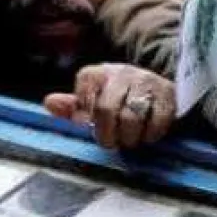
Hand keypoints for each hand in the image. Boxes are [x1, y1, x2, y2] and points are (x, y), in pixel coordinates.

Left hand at [44, 63, 175, 150]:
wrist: (156, 89)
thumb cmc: (116, 99)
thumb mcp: (91, 101)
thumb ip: (71, 107)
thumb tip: (49, 102)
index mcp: (99, 73)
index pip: (84, 95)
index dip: (87, 118)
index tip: (92, 125)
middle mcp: (122, 73)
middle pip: (106, 109)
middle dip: (107, 134)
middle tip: (111, 142)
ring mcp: (146, 82)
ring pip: (131, 117)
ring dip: (128, 137)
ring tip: (128, 140)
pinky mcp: (167, 95)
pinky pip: (157, 121)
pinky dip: (150, 135)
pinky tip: (146, 135)